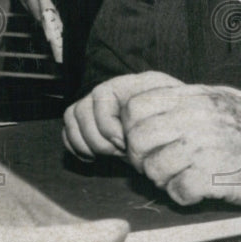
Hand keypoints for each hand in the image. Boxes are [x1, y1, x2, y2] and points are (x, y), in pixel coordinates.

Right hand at [10, 0, 49, 22]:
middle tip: (49, 20)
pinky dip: (29, 0)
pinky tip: (35, 0)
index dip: (43, 19)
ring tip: (44, 13)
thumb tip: (49, 6)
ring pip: (25, 3)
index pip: (36, 10)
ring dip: (34, 8)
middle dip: (39, 15)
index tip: (51, 24)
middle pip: (29, 9)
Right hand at [62, 71, 182, 161]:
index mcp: (126, 84)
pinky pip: (68, 130)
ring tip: (108, 154)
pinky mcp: (87, 122)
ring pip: (72, 118)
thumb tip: (127, 137)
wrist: (172, 128)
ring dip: (86, 143)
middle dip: (98, 139)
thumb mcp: (167, 115)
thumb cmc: (170, 121)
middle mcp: (106, 91)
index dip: (108, 125)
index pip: (101, 96)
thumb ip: (150, 121)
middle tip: (118, 151)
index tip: (124, 144)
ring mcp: (94, 105)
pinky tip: (93, 157)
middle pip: (81, 110)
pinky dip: (76, 146)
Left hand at [122, 84, 240, 206]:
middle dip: (142, 159)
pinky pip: (177, 191)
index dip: (133, 128)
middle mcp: (195, 119)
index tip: (148, 140)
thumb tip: (148, 107)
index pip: (135, 108)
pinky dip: (184, 195)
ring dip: (163, 180)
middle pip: (138, 141)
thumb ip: (185, 100)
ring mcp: (204, 147)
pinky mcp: (213, 177)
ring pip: (153, 169)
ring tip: (182, 176)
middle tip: (161, 164)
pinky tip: (198, 188)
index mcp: (194, 97)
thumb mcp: (219, 98)